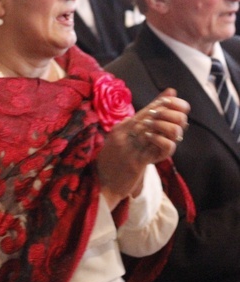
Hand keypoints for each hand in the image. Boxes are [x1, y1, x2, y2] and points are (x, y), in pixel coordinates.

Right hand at [97, 88, 189, 207]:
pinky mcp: (136, 163)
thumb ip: (124, 130)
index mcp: (117, 131)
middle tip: (180, 109)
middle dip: (164, 113)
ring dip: (168, 128)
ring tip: (179, 124)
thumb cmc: (109, 164)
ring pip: (152, 132)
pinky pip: (154, 151)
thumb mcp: (114, 143)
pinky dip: (164, 145)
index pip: (139, 114)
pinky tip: (171, 142)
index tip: (169, 96)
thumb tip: (133, 118)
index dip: (156, 104)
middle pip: (147, 120)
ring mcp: (129, 149)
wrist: (102, 185)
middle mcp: (122, 137)